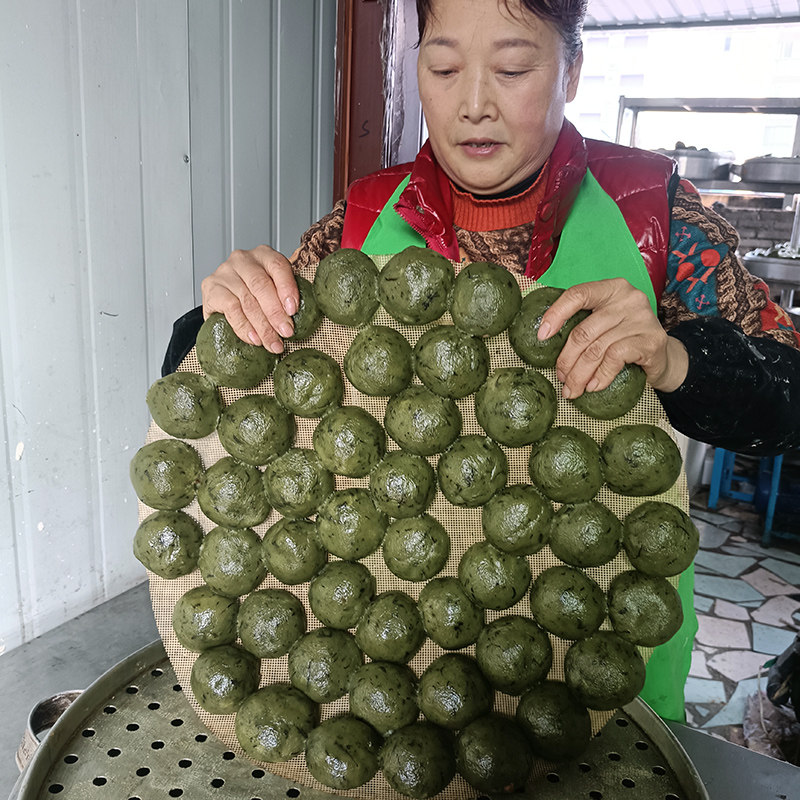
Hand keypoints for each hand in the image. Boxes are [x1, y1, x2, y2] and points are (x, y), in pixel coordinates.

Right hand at [201, 245, 298, 352]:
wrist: (223, 301)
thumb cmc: (255, 296)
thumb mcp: (273, 291)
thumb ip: (284, 298)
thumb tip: (304, 321)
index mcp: (264, 254)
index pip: (278, 266)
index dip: (287, 288)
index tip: (293, 311)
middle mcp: (243, 259)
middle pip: (261, 285)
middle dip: (276, 313)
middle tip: (286, 333)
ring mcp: (224, 272)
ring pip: (247, 300)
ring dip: (262, 326)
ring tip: (273, 343)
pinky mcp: (211, 287)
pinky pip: (230, 309)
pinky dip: (244, 327)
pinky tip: (254, 339)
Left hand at [537, 278, 688, 397]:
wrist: (663, 357)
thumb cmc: (625, 339)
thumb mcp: (604, 324)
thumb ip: (583, 324)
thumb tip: (545, 340)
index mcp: (611, 288)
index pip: (578, 294)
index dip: (556, 314)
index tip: (541, 336)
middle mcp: (628, 298)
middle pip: (584, 331)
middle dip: (567, 359)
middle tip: (561, 378)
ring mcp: (642, 318)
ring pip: (596, 349)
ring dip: (580, 374)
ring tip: (573, 389)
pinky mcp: (651, 340)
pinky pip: (614, 359)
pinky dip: (600, 376)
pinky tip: (593, 386)